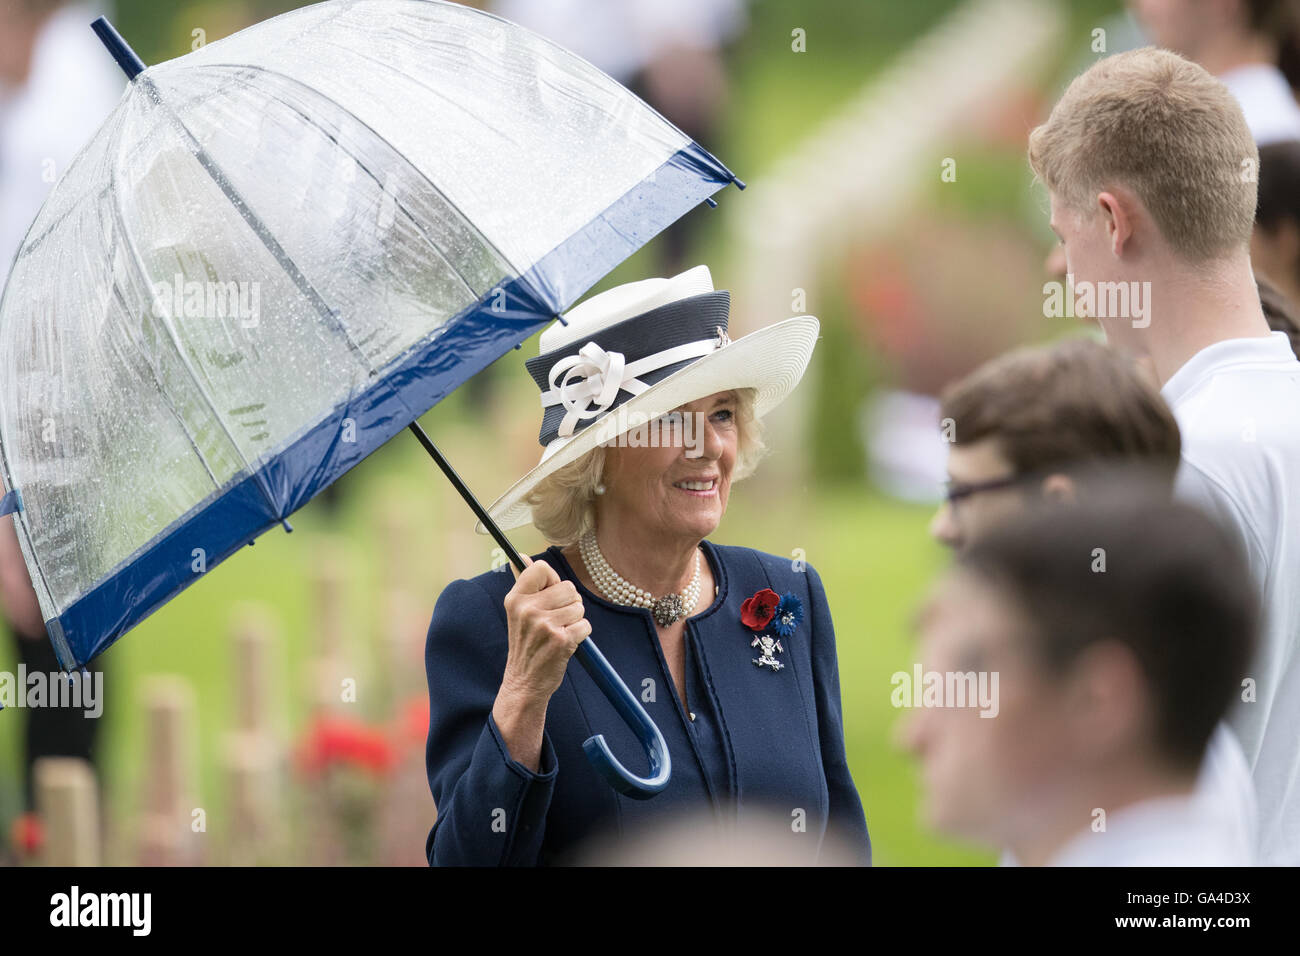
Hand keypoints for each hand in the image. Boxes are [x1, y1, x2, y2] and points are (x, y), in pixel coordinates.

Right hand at [500, 556, 589, 706]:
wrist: (524, 682)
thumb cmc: (526, 644)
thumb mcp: (517, 612)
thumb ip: (524, 583)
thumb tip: (522, 556)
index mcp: (515, 599)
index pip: (541, 568)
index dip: (552, 580)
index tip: (549, 594)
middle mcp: (528, 610)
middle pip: (568, 588)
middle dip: (569, 604)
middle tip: (555, 620)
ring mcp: (545, 625)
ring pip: (579, 607)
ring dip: (575, 620)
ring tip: (559, 633)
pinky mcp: (562, 640)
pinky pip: (585, 625)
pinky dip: (581, 634)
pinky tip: (566, 643)